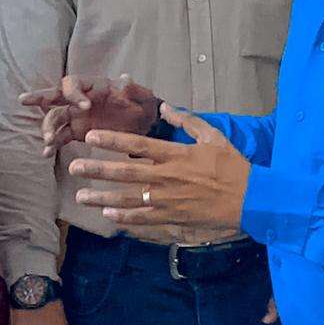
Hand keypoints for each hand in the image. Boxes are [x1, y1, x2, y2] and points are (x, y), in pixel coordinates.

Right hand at [25, 74, 160, 156]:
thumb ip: (133, 89)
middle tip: (25, 100)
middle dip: (40, 97)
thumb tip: (125, 80)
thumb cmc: (143, 105)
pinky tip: (46, 153)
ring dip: (48, 127)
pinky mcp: (77, 132)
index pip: (74, 82)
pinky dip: (52, 144)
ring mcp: (76, 116)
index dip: (75, 92)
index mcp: (94, 86)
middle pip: (55, 96)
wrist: (145, 125)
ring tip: (48, 140)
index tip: (85, 106)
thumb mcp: (142, 96)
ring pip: (54, 118)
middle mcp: (80, 99)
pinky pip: (60, 137)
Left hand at [71, 105, 247, 231]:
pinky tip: (109, 215)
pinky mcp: (173, 216)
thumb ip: (187, 121)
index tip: (91, 137)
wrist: (250, 199)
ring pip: (128, 198)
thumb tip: (166, 106)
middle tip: (74, 168)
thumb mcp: (213, 137)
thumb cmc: (232, 166)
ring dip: (102, 197)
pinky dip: (125, 217)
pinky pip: (144, 218)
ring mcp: (167, 199)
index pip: (136, 145)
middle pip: (124, 173)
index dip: (112, 140)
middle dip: (96, 169)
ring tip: (81, 196)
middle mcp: (166, 177)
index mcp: (174, 155)